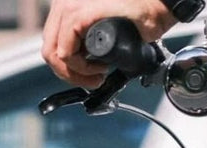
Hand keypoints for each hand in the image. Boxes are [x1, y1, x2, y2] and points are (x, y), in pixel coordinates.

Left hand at [42, 0, 175, 86]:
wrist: (157, 7)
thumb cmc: (140, 19)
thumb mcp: (106, 35)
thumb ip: (89, 45)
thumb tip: (82, 67)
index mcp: (68, 6)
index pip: (52, 42)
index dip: (66, 67)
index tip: (88, 76)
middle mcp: (64, 3)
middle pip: (49, 49)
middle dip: (69, 74)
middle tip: (93, 81)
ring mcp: (69, 6)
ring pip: (54, 53)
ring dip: (76, 74)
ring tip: (99, 74)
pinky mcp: (78, 14)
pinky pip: (66, 52)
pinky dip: (81, 68)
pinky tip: (100, 68)